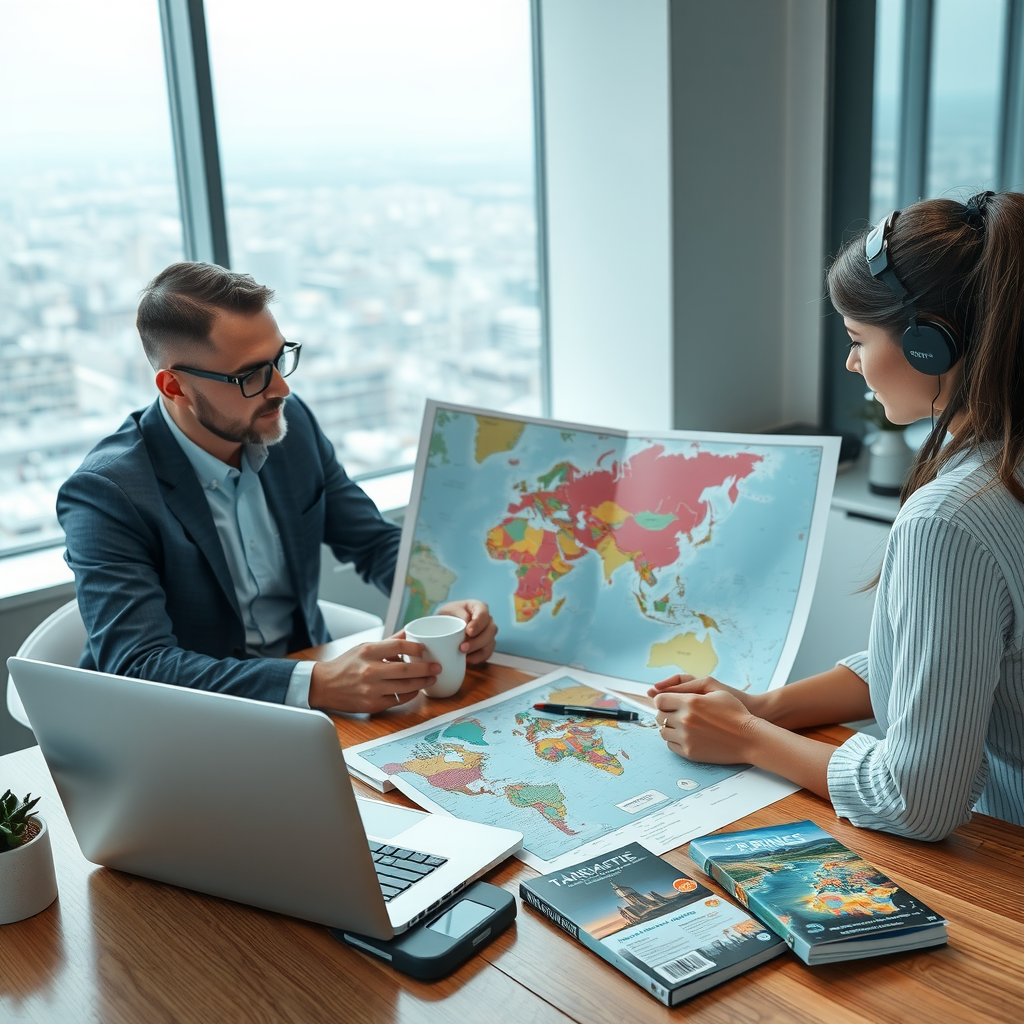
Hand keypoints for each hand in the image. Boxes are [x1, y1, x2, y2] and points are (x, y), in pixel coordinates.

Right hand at [308, 637, 440, 714]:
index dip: (416, 648)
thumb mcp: (364, 647)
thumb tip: (408, 632)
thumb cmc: (345, 665)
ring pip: (406, 687)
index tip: (425, 650)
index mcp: (368, 652)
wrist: (324, 685)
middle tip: (437, 667)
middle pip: (406, 669)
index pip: (399, 646)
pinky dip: (410, 694)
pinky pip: (398, 699)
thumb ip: (388, 642)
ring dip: (422, 682)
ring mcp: (372, 689)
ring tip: (432, 678)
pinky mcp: (372, 704)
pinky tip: (416, 689)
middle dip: (426, 668)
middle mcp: (370, 670)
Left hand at [437, 599, 497, 664]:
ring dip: (477, 651)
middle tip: (463, 647)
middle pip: (491, 630)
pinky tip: (467, 660)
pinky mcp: (486, 646)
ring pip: (490, 643)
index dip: (478, 624)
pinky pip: (487, 654)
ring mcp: (489, 634)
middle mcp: (488, 620)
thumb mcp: (448, 610)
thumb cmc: (448, 615)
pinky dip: (477, 658)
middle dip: (477, 641)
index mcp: (480, 608)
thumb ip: (457, 612)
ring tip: (463, 656)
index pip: (484, 614)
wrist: (445, 625)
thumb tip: (466, 621)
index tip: (468, 632)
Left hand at [652, 676, 759, 763]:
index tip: (669, 702)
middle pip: (659, 716)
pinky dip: (675, 741)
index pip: (659, 700)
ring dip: (669, 728)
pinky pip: (671, 745)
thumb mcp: (714, 690)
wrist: (750, 738)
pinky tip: (687, 736)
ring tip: (683, 725)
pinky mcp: (690, 752)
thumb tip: (662, 690)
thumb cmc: (735, 712)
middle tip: (677, 714)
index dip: (663, 700)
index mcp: (690, 702)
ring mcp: (686, 738)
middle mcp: (685, 720)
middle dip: (666, 714)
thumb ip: (687, 687)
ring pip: (663, 732)